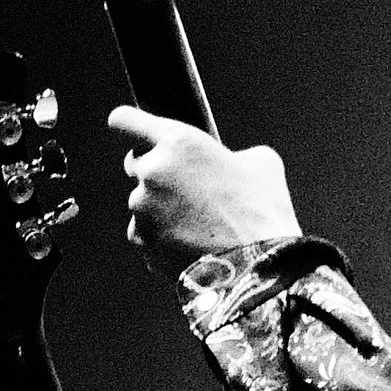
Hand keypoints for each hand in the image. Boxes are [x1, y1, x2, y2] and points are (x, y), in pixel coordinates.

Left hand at [109, 105, 300, 273]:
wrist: (255, 271)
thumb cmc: (263, 215)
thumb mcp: (262, 164)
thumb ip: (232, 153)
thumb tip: (230, 163)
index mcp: (179, 142)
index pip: (126, 120)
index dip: (127, 124)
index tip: (127, 129)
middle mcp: (153, 171)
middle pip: (135, 163)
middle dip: (155, 173)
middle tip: (186, 190)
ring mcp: (143, 209)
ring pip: (143, 203)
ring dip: (161, 210)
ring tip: (198, 227)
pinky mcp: (142, 241)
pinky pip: (144, 234)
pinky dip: (161, 239)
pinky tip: (189, 246)